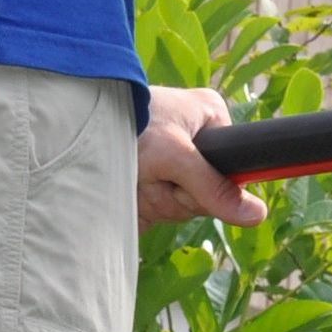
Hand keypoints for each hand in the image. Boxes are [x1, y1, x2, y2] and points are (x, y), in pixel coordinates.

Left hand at [137, 84, 266, 230]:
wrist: (73, 136)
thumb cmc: (126, 126)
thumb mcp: (174, 155)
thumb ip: (215, 187)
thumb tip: (258, 213)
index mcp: (210, 117)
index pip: (238, 161)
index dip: (219, 181)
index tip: (193, 178)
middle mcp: (198, 141)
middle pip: (214, 189)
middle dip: (186, 192)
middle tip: (159, 175)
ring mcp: (178, 166)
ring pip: (191, 204)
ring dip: (166, 200)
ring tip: (143, 177)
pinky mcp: (159, 186)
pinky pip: (170, 211)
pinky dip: (152, 206)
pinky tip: (138, 190)